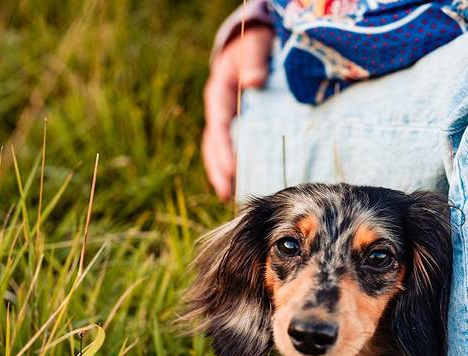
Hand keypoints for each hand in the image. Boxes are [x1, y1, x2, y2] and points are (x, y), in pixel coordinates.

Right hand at [203, 24, 273, 199]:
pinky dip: (235, 169)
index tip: (232, 170)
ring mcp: (226, 121)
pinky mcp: (237, 128)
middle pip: (213, 145)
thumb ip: (254, 61)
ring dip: (222, 175)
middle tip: (227, 194)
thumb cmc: (254, 45)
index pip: (219, 126)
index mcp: (219, 94)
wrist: (253, 44)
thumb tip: (254, 81)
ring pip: (218, 152)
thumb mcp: (254, 46)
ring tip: (229, 198)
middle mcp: (218, 111)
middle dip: (218, 170)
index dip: (224, 149)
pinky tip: (242, 185)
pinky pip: (232, 151)